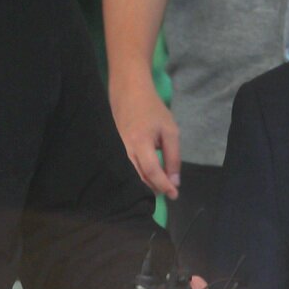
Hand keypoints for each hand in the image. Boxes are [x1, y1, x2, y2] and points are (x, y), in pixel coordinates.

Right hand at [110, 75, 180, 198]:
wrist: (129, 93)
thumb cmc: (153, 110)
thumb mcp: (170, 130)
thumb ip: (173, 156)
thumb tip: (175, 181)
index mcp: (140, 143)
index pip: (152, 172)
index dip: (164, 185)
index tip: (174, 195)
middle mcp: (124, 150)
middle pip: (138, 178)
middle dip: (154, 188)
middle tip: (168, 191)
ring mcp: (116, 151)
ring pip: (130, 176)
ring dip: (145, 184)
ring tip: (160, 185)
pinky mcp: (113, 150)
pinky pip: (124, 169)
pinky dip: (137, 176)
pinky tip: (146, 177)